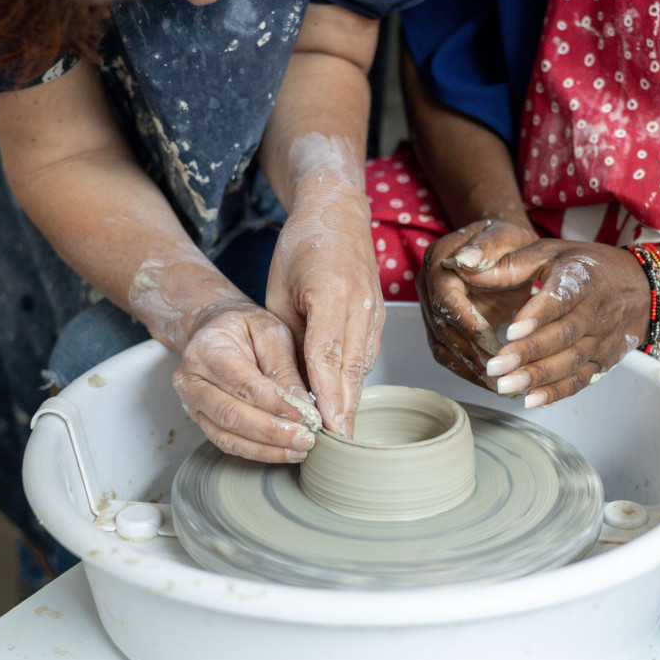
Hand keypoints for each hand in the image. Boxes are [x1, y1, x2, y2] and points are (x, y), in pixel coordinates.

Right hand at [172, 300, 321, 461]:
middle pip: (231, 415)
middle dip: (273, 432)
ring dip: (267, 449)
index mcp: (206, 349)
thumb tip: (304, 409)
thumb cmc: (246, 328)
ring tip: (299, 450)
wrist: (218, 328)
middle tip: (307, 439)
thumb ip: (285, 369)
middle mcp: (191, 379)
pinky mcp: (201, 421)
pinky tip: (284, 452)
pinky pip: (227, 444)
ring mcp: (192, 404)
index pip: (243, 384)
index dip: (277, 405)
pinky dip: (257, 452)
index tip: (308, 416)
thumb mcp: (271, 333)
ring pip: (227, 437)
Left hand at [265, 191, 384, 436]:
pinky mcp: (379, 316)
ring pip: (363, 365)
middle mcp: (360, 303)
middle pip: (351, 367)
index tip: (325, 427)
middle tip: (337, 446)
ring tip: (342, 435)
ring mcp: (375, 311)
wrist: (337, 213)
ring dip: (352, 399)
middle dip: (344, 409)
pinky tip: (347, 404)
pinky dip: (357, 381)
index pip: (327, 354)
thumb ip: (288, 334)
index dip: (326, 394)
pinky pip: (367, 355)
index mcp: (331, 292)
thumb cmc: (302, 246)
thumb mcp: (280, 290)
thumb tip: (289, 381)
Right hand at [416, 219, 538, 387]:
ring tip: (500, 385)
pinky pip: (448, 354)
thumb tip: (466, 259)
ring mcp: (430, 307)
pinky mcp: (439, 326)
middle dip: (472, 353)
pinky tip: (491, 382)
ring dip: (470, 368)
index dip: (468, 323)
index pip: (446, 299)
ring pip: (443, 346)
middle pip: (443, 327)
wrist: (506, 249)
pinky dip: (469, 371)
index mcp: (439, 259)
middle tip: (502, 373)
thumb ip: (489, 244)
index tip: (493, 343)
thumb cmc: (509, 241)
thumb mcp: (507, 234)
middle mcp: (428, 285)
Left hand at [465, 239, 651, 406]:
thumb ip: (509, 263)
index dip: (537, 315)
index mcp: (582, 280)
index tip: (510, 330)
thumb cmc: (586, 266)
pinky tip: (531, 400)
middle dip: (528, 354)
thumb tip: (466, 267)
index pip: (560, 299)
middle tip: (495, 367)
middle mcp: (597, 311)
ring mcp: (603, 340)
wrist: (640, 287)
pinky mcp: (605, 361)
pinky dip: (556, 392)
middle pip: (563, 336)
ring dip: (538, 377)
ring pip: (571, 362)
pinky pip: (581, 380)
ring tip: (505, 386)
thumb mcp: (550, 251)